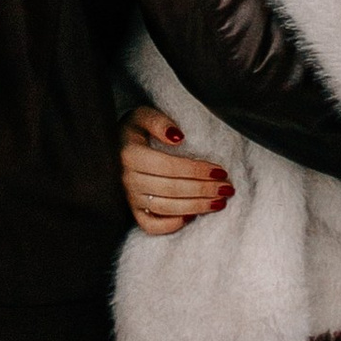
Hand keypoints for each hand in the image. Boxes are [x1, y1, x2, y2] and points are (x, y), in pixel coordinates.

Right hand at [121, 102, 232, 236]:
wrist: (112, 148)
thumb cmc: (134, 130)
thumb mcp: (142, 115)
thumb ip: (159, 121)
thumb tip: (178, 137)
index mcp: (130, 154)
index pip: (169, 166)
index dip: (197, 170)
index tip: (221, 171)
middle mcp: (127, 178)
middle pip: (171, 189)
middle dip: (203, 190)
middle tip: (227, 189)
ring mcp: (129, 197)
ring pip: (165, 208)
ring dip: (195, 207)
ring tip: (219, 203)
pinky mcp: (131, 210)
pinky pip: (149, 225)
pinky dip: (170, 225)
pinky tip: (191, 217)